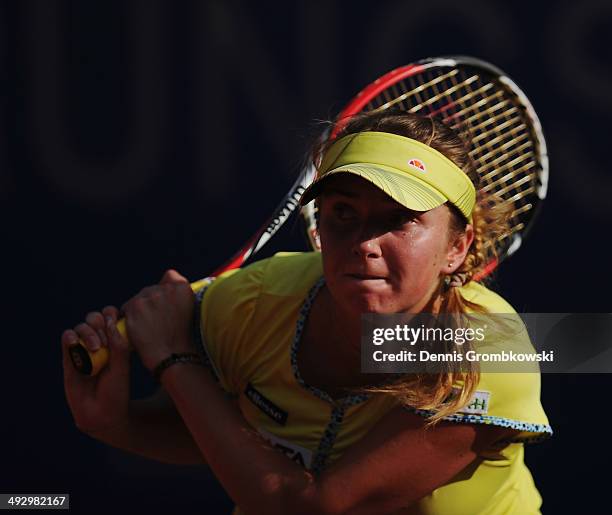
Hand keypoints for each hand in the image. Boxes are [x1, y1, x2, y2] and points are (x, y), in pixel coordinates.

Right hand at [61, 306, 130, 435]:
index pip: (110, 316)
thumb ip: (118, 344)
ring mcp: (83, 349)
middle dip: (99, 324)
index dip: (111, 314)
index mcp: (115, 341)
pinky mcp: (69, 358)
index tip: (116, 322)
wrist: (100, 413)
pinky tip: (74, 342)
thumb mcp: (122, 366)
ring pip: (81, 327)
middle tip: (105, 342)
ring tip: (95, 348)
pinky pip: (66, 339)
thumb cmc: (116, 391)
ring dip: (87, 332)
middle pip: (94, 318)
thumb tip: (110, 320)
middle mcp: (99, 342)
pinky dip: (69, 337)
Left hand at [122, 269, 195, 372]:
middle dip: (153, 301)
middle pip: (152, 288)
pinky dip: (130, 316)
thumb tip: (166, 290)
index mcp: (183, 288)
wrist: (173, 356)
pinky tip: (138, 327)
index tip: (167, 303)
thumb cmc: (183, 337)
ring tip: (148, 326)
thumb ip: (179, 296)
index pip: (170, 276)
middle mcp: (166, 288)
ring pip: (139, 297)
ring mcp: (149, 297)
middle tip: (157, 320)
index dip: (166, 289)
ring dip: (141, 308)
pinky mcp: (134, 307)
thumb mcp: (190, 310)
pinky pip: (127, 307)